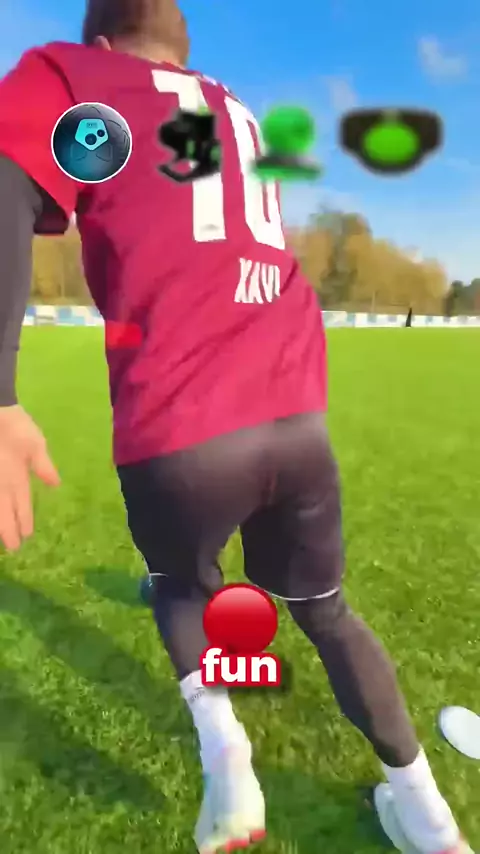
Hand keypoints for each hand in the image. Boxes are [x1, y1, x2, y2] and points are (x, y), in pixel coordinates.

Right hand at [0, 405, 59, 550]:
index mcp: (17, 476)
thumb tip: (55, 485)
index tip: (26, 537)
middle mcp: (1, 483)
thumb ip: (44, 466)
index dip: (24, 520)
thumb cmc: (16, 426)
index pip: (21, 504)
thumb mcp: (36, 444)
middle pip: (4, 511)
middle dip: (8, 530)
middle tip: (13, 548)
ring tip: (3, 538)